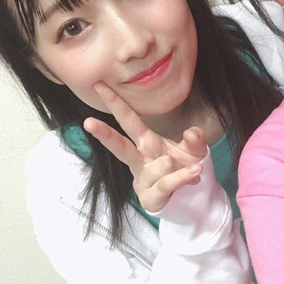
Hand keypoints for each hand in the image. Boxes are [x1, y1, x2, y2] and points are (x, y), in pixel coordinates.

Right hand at [84, 83, 206, 211]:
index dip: (115, 103)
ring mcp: (142, 180)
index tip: (99, 85)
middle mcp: (140, 160)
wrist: (190, 196)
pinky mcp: (150, 198)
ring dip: (168, 165)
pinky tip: (195, 171)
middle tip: (88, 122)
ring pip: (153, 168)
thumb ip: (194, 139)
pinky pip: (165, 184)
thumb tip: (192, 132)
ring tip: (182, 164)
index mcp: (145, 142)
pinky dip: (182, 177)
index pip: (127, 120)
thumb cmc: (183, 166)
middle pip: (119, 146)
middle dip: (104, 134)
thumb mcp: (193, 150)